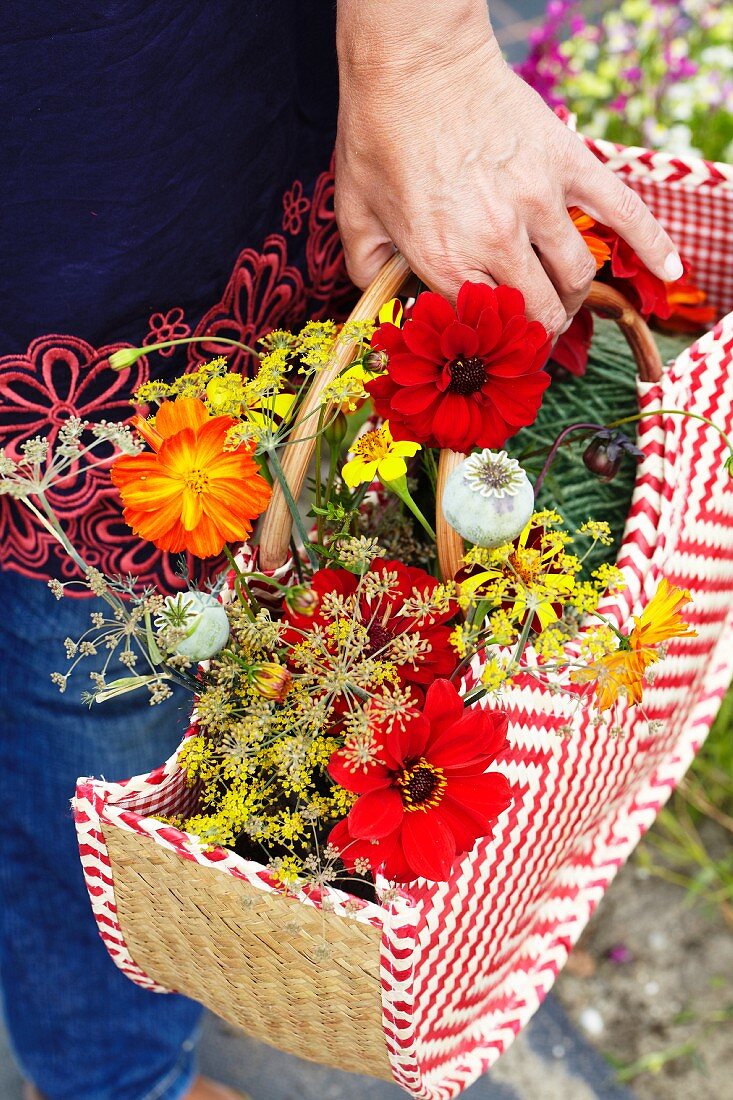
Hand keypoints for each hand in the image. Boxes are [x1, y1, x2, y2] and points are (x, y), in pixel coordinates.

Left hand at [335, 0, 681, 334]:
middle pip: (541, 313)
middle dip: (541, 335)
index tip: (493, 349)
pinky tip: (670, 274)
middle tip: (535, 337)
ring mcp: (539, 202)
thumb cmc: (380, 134)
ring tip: (562, 303)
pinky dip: (651, 245)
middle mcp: (498, 241)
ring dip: (574, 299)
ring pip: (578, 277)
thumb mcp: (354, 213)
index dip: (491, 346)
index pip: (484, 329)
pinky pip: (622, 211)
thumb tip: (382, 300)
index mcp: (446, 260)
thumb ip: (368, 270)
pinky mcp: (566, 164)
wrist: (414, 61)